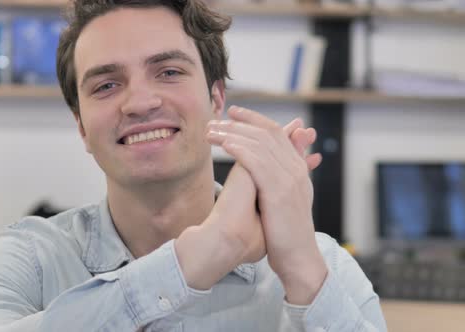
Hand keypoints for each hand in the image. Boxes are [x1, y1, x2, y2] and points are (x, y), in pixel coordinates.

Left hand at [206, 106, 326, 304]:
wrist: (298, 257)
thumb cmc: (287, 231)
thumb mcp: (287, 199)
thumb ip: (277, 178)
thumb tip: (266, 164)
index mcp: (297, 168)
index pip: (276, 132)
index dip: (254, 119)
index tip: (233, 114)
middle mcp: (295, 169)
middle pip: (266, 133)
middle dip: (239, 123)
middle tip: (215, 120)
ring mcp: (289, 178)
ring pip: (259, 143)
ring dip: (232, 134)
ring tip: (210, 131)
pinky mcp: (279, 191)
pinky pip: (256, 161)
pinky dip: (239, 148)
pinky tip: (223, 144)